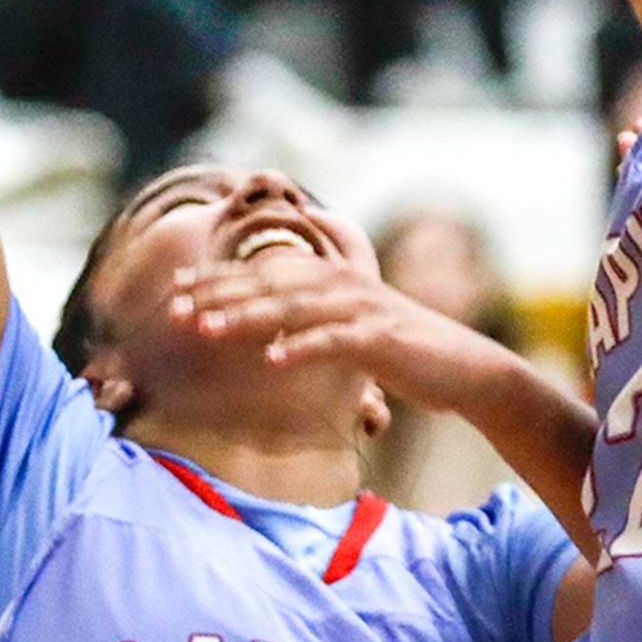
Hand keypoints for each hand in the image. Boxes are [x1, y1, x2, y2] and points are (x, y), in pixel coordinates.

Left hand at [169, 239, 515, 416]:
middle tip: (175, 305)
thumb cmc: (406, 354)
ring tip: (207, 327)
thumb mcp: (356, 330)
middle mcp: (345, 285)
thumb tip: (273, 335)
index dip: (221, 277)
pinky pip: (334, 342)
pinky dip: (301, 348)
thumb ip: (318, 323)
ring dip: (247, 316)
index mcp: (335, 279)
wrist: (466, 369)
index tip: (177, 287)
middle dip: (219, 292)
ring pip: (294, 308)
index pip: (267, 272)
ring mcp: (363, 310)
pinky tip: (271, 360)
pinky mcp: (381, 340)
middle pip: (271, 283)